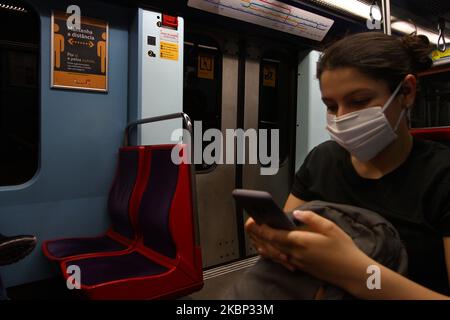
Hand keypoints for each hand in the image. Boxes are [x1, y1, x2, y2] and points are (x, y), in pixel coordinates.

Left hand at [246, 210, 372, 289]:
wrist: (351, 273)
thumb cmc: (343, 249)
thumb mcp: (330, 228)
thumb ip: (311, 218)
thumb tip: (296, 213)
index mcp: (300, 242)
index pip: (273, 235)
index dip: (260, 228)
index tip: (252, 220)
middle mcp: (295, 253)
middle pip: (270, 244)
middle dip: (257, 234)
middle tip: (249, 225)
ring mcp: (296, 262)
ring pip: (273, 253)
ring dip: (262, 244)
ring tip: (255, 235)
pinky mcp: (300, 267)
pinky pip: (280, 259)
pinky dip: (271, 253)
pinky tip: (268, 249)